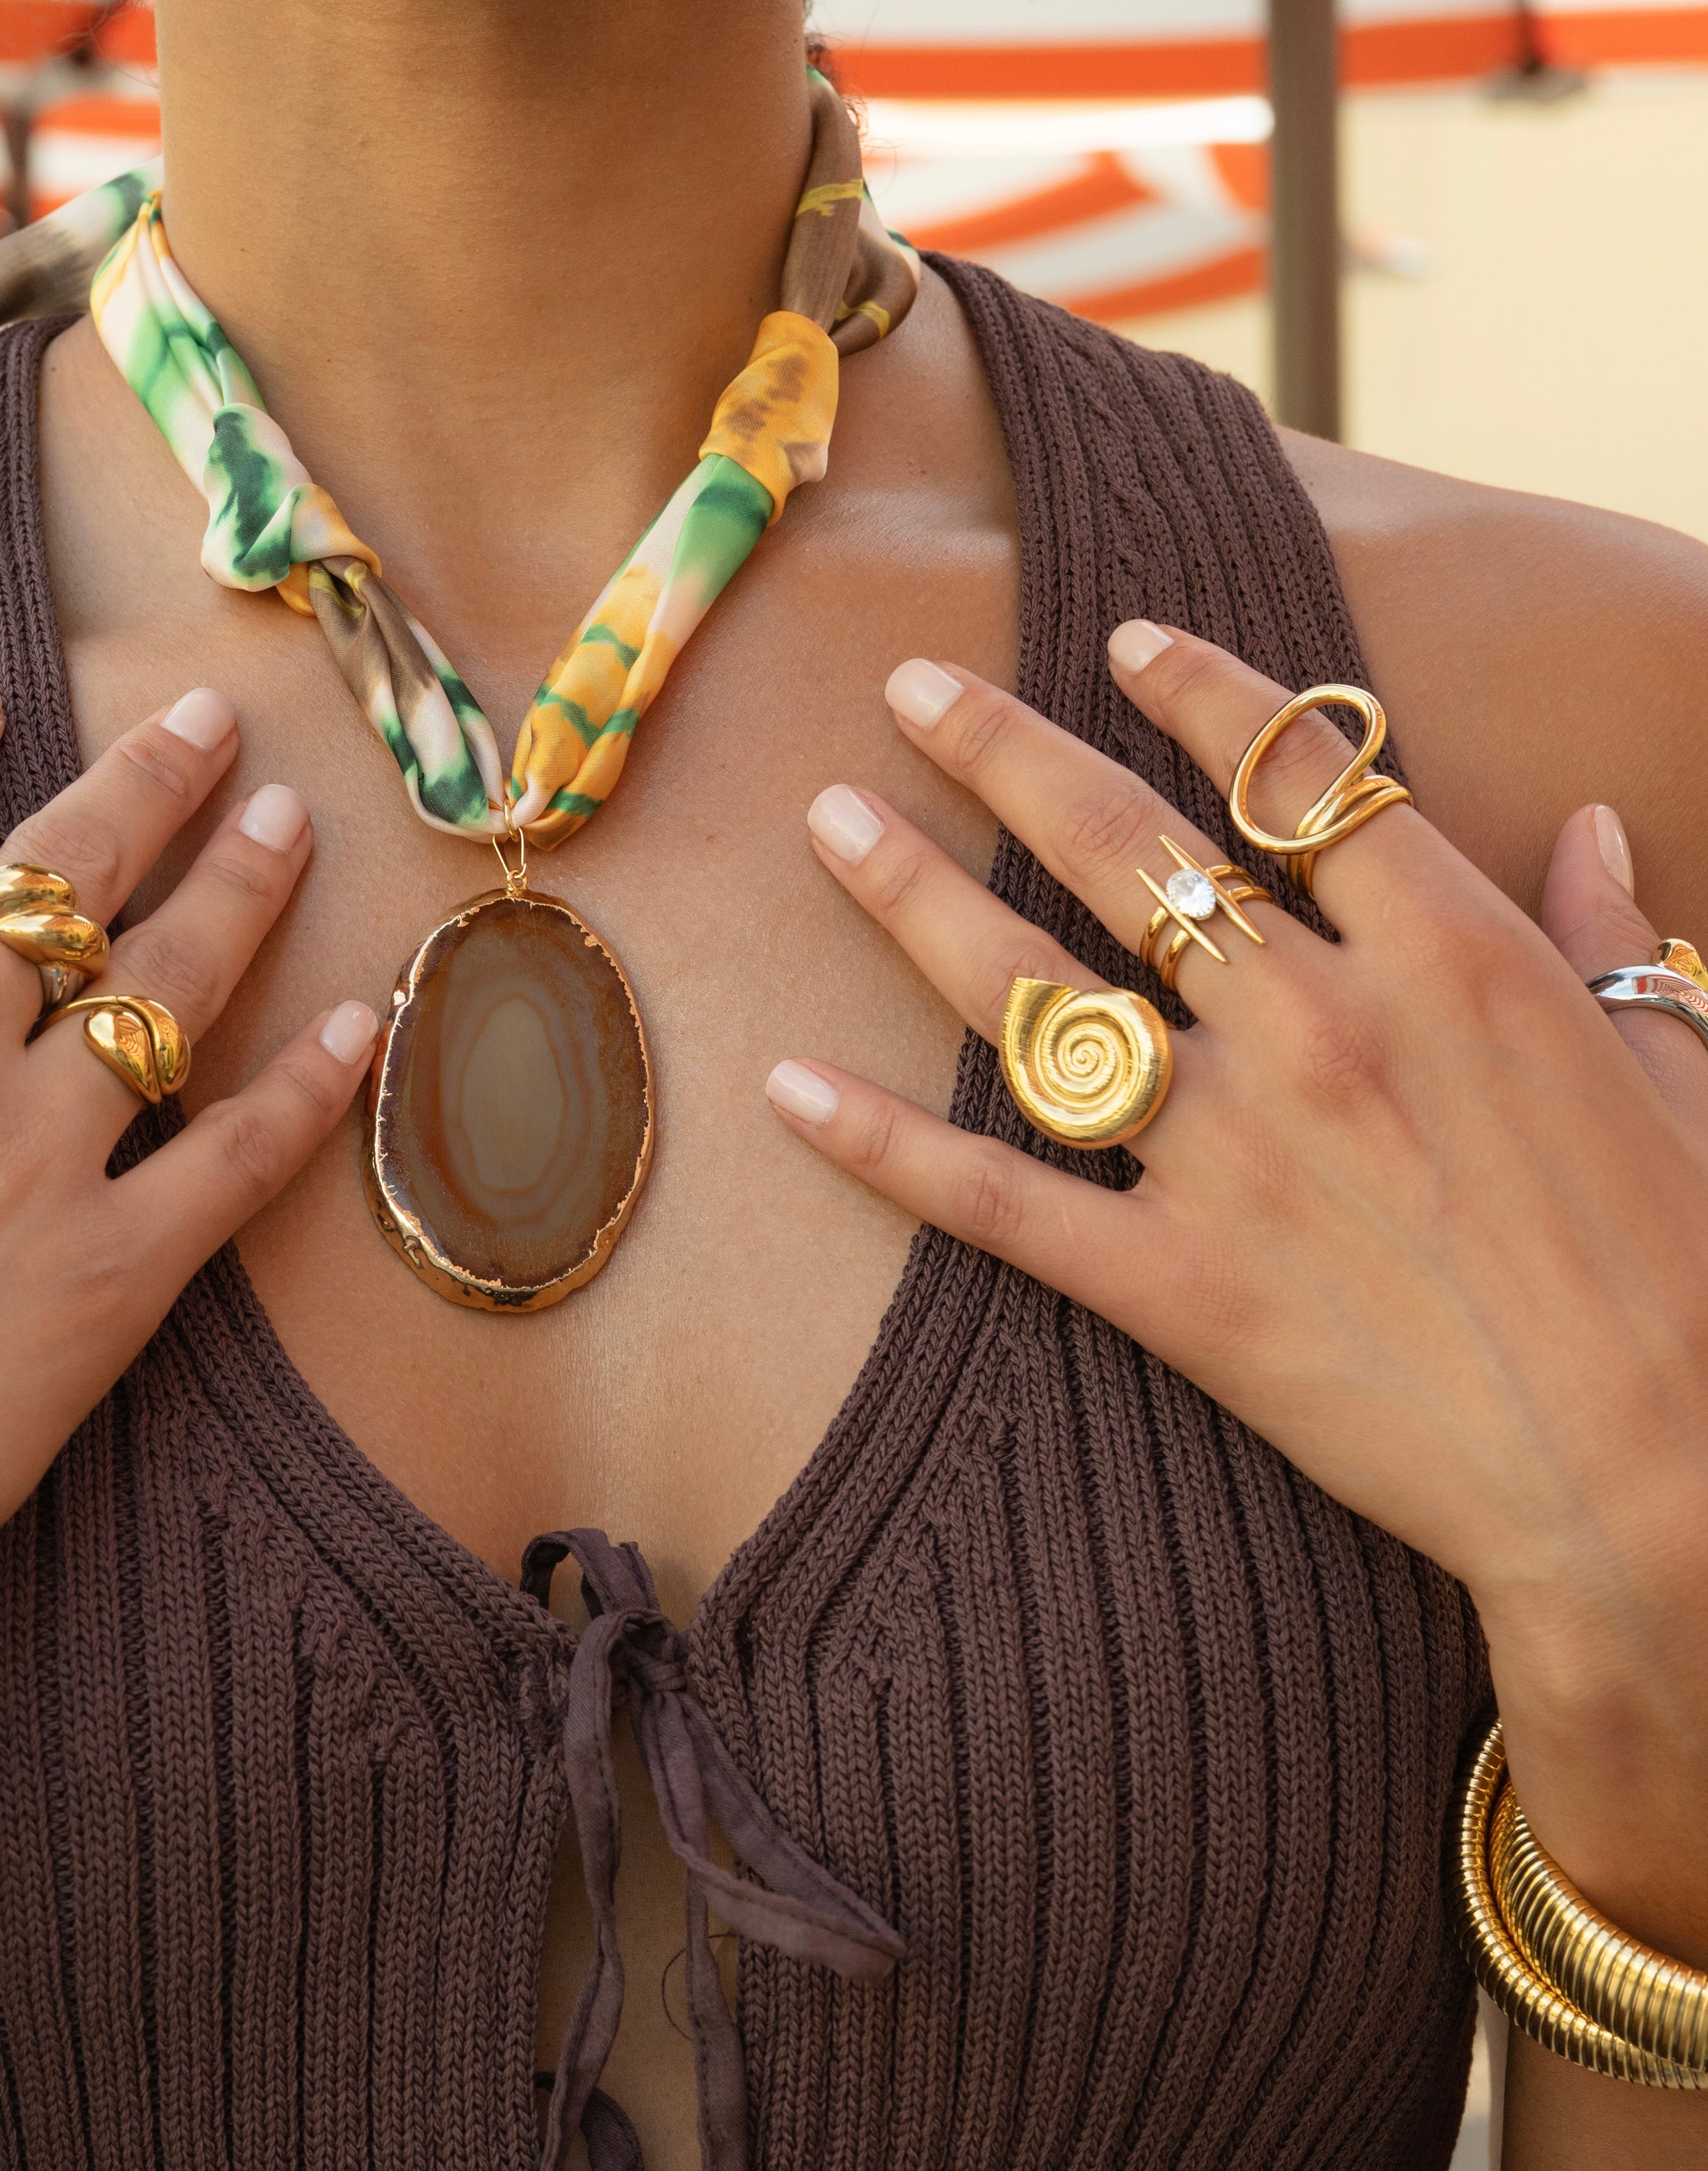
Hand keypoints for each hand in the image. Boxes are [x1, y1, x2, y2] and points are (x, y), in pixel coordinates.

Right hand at [0, 678, 375, 2163]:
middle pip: (56, 869)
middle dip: (141, 778)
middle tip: (207, 719)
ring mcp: (29, 1152)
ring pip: (166, 976)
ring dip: (239, 884)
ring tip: (292, 819)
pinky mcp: (117, 1266)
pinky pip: (241, 1148)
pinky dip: (312, 1084)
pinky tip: (364, 1023)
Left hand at [768, 627, 1707, 1975]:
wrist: (1654, 1482)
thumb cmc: (1687, 1269)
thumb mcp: (1684, 1073)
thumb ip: (1622, 938)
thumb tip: (1596, 830)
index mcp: (1452, 960)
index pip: (1296, 777)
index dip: (1200, 693)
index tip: (1119, 640)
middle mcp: (1316, 1034)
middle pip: (1126, 850)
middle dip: (1006, 752)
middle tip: (911, 688)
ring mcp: (1230, 1160)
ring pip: (1034, 994)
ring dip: (916, 897)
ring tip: (830, 820)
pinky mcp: (1175, 1287)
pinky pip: (996, 1202)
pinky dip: (881, 1148)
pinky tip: (785, 1089)